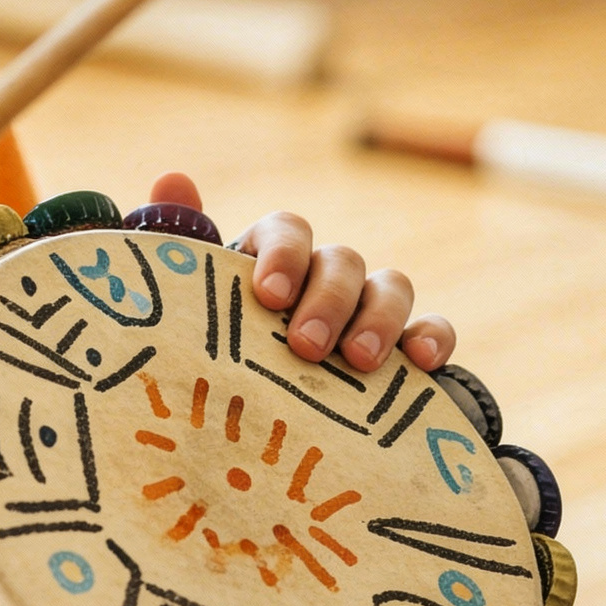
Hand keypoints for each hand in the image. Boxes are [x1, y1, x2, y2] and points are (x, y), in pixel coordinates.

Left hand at [148, 172, 453, 373]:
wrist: (248, 426)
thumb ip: (180, 247)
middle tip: (306, 346)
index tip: (269, 296)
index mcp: (270, 260)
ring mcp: (368, 310)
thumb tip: (172, 178)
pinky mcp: (407, 351)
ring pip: (390, 286)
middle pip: (340, 260)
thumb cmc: (214, 357)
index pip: (287, 229)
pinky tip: (421, 363)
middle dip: (327, 299)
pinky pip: (433, 327)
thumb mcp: (191, 307)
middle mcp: (322, 276)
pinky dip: (432, 336)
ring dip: (379, 318)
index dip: (283, 254)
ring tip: (359, 362)